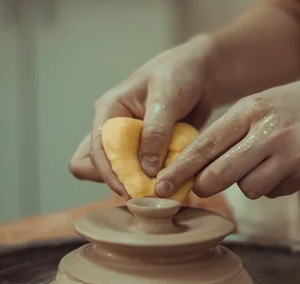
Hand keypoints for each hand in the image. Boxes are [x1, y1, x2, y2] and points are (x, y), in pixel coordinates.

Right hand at [69, 35, 217, 197]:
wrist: (202, 74)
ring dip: (140, 184)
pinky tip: (173, 179)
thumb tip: (147, 170)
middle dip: (121, 182)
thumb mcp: (167, 98)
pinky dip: (157, 180)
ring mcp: (131, 143)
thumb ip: (155, 132)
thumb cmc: (180, 74)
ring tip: (162, 185)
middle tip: (148, 189)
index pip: (98, 150)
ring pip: (121, 174)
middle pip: (99, 168)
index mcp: (109, 111)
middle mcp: (114, 129)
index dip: (111, 174)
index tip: (130, 192)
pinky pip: (145, 174)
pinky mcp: (148, 152)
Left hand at [156, 80, 299, 198]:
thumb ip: (229, 132)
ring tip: (264, 165)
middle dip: (206, 186)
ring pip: (249, 188)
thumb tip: (194, 166)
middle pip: (221, 174)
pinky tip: (286, 168)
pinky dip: (273, 187)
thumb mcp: (258, 107)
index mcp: (250, 111)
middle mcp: (268, 132)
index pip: (206, 145)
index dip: (181, 169)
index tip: (162, 186)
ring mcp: (288, 154)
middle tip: (202, 187)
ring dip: (248, 184)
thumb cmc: (292, 111)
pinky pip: (273, 192)